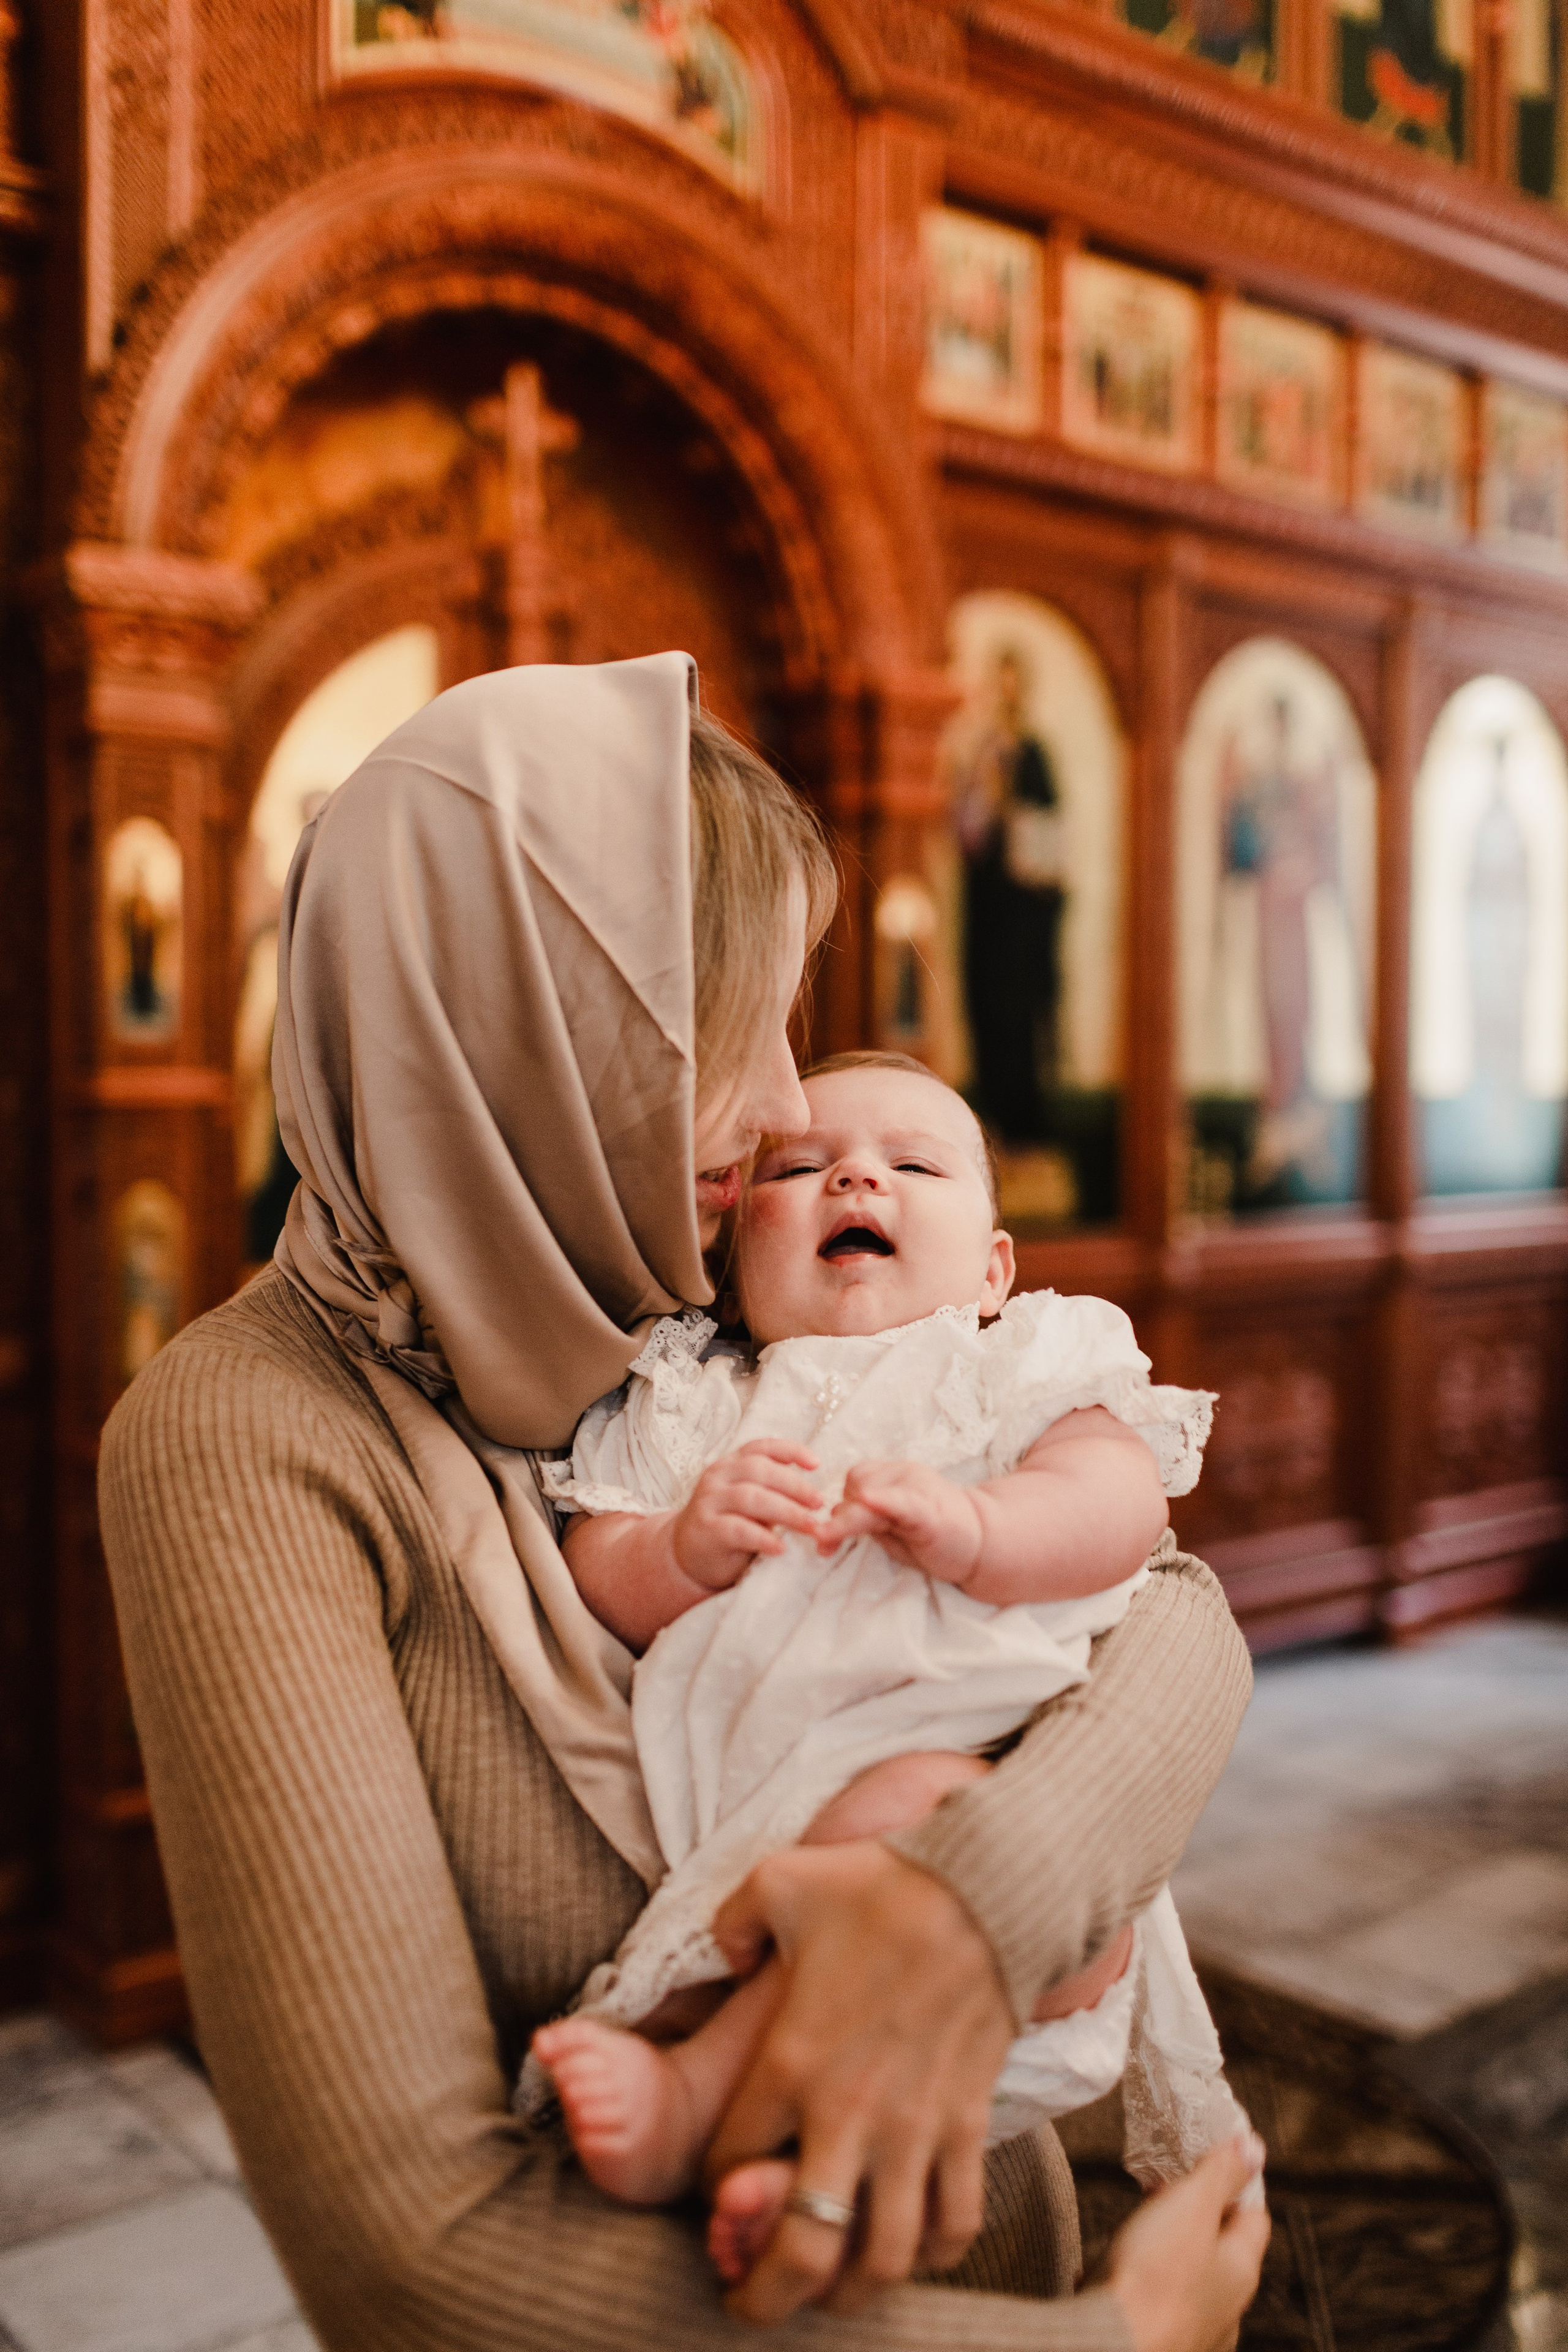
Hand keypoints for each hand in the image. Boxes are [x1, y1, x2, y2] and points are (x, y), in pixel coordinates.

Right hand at [671, 1440, 822, 1591]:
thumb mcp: (751, 1502)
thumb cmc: (729, 1524)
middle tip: (819, 1503)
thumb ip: (772, 1492)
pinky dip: (763, 1538)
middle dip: (795, 1486)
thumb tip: (814, 1495)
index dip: (791, 1451)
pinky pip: (738, 1529)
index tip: (817, 1464)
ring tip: (810, 1526)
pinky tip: (781, 1548)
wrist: (688, 1553)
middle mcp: (718, 1476)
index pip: (762, 1448)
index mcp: (732, 1464)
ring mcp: (710, 1501)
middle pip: (760, 1470)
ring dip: (787, 1512)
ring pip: (751, 1498)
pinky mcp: (706, 1529)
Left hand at [703, 1841, 1013, 2322]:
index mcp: (790, 2061)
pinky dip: (933, 2254)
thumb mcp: (781, 1881)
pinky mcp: (967, 2124)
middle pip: (804, 2248)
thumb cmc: (880, 1884)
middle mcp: (849, 2112)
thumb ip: (733, 1921)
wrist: (987, 1887)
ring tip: (829, 2295)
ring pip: (884, 2257)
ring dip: (852, 2291)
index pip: (728, 2166)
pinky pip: (956, 2222)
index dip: (713, 2192)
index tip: (717, 2191)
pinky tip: (910, 2249)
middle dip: (770, 2297)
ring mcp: (914, 2127)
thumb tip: (722, 1952)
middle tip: (750, 2309)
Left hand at [818, 1460, 983, 1586]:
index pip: (854, 1481)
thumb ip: (861, 1522)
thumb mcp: (891, 1527)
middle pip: (856, 1485)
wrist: (984, 1542)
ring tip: (830, 1540)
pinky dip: (885, 1501)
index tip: (821, 1538)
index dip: (836, 1508)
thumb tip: (823, 1527)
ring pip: (870, 1493)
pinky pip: (903, 1502)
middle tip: (823, 1545)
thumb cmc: (934, 1536)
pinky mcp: (930, 1511)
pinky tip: (870, 1500)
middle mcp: (904, 1474)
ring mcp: (918, 1489)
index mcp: (893, 1476)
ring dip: (848, 1518)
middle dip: (838, 1518)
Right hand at [1106, 2134, 1269, 2351]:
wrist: (1111, 2347)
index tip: (1205, 2160)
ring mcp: (1194, 2333)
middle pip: (1219, 2247)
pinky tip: (1112, 2272)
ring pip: (1187, 2277)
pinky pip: (1155, 2303)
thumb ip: (1221, 2174)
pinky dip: (1140, 2282)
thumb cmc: (1152, 2278)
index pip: (1254, 2216)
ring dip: (1165, 2249)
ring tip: (1134, 2228)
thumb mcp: (1191, 2207)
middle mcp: (1227, 2309)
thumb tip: (1254, 2147)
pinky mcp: (1160, 2343)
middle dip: (1192, 2214)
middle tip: (1161, 2189)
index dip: (1233, 2182)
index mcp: (1241, 2272)